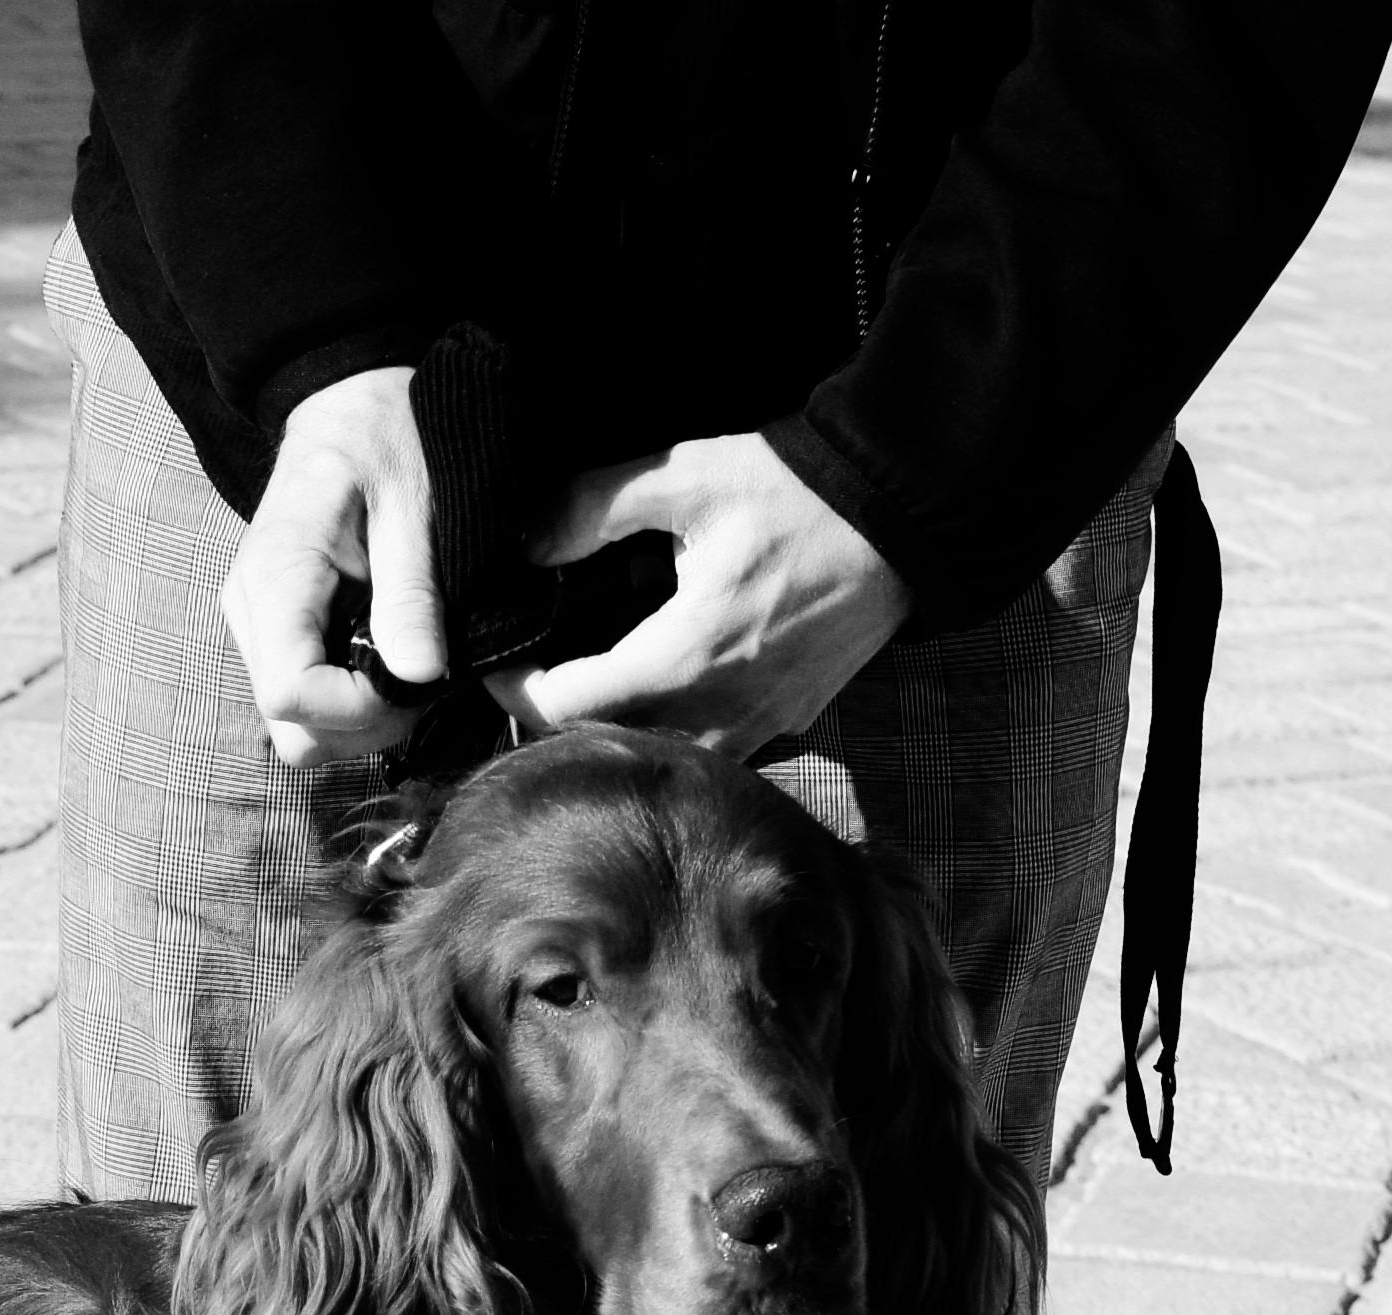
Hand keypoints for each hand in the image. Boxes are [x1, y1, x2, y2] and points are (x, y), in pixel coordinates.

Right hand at [217, 365, 447, 769]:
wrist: (348, 404)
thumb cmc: (385, 439)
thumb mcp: (413, 504)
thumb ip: (412, 592)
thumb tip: (420, 675)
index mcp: (277, 575)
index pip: (291, 694)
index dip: (356, 708)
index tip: (412, 680)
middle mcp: (251, 610)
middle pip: (290, 727)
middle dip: (361, 724)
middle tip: (417, 681)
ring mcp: (257, 625)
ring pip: (295, 727)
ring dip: (358, 719)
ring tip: (405, 665)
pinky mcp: (274, 631)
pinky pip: (304, 700)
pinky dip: (349, 702)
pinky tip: (384, 656)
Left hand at [499, 435, 910, 753]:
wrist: (899, 520)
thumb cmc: (795, 497)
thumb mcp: (686, 478)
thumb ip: (593, 508)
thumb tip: (526, 543)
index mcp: (683, 660)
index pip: (567, 708)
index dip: (514, 690)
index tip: (493, 662)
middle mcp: (720, 713)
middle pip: (607, 744)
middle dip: (557, 716)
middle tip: (527, 674)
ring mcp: (759, 727)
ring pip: (661, 758)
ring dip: (616, 730)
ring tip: (586, 683)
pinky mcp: (787, 723)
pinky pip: (710, 751)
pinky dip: (670, 732)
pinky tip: (657, 690)